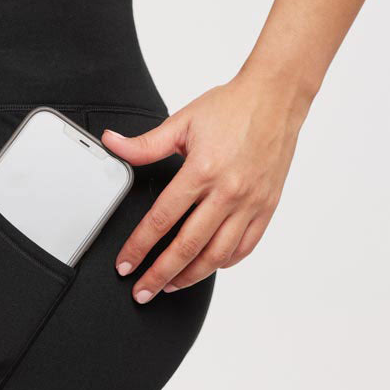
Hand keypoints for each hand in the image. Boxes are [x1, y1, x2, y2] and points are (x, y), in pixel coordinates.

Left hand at [102, 70, 309, 301]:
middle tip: (142, 292)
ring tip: (170, 286)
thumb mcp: (183, 122)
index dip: (139, 247)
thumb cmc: (233, 107)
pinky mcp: (267, 207)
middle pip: (187, 247)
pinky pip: (244, 247)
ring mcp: (250, 203)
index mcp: (202, 171)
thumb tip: (112, 144)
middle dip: (160, 275)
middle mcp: (228, 192)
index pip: (161, 220)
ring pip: (217, 255)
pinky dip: (223, 263)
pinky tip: (206, 267)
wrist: (278, 96)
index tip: (126, 264)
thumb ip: (145, 144)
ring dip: (190, 276)